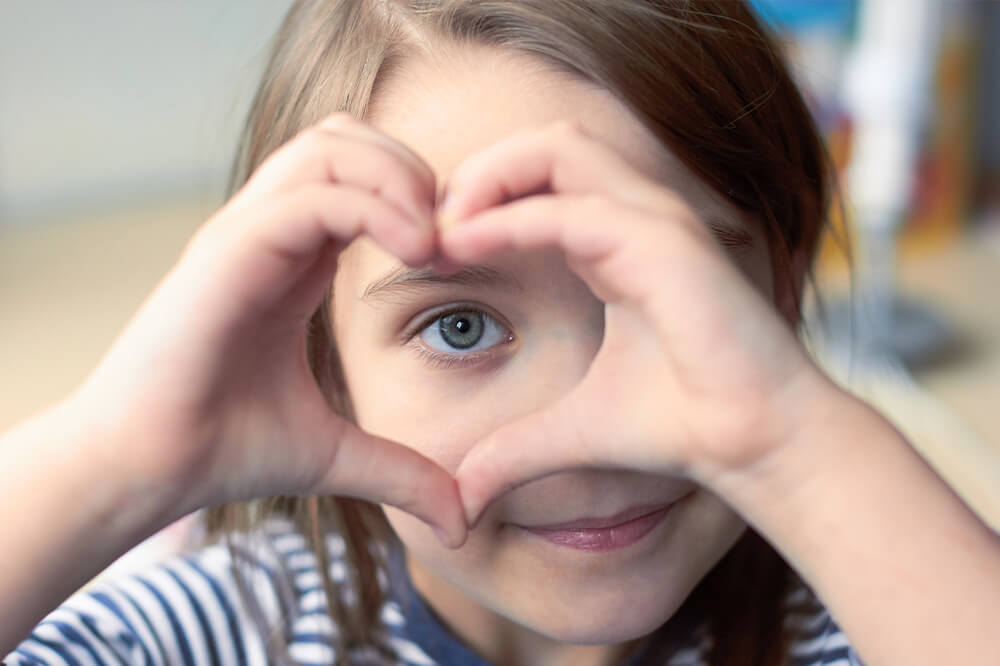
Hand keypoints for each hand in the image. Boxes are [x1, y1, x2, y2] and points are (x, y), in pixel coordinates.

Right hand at [71, 114, 464, 545]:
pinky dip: (373, 207)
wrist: (148, 469)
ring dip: (398, 179)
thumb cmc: (227, 449)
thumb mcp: (338, 455)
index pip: (360, 175)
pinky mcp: (228, 251)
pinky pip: (312, 195)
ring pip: (330, 146)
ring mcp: (247, 233)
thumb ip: (403, 472)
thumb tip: (463, 518)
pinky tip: (413, 254)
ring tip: (431, 244)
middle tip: (450, 238)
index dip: (420, 198)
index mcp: (296, 257)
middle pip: (348, 139)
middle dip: (413, 171)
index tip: (459, 259)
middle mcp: (271, 231)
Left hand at [439, 121, 830, 524]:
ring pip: (556, 147)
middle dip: (477, 171)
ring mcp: (653, 222)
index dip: (478, 202)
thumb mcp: (570, 432)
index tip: (431, 251)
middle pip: (543, 144)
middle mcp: (633, 219)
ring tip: (444, 228)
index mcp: (614, 244)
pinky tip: (464, 245)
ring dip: (487, 177)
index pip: (537, 181)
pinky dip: (508, 218)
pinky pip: (568, 208)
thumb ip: (512, 449)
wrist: (753, 444)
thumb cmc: (678, 425)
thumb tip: (462, 498)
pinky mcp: (663, 243)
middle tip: (431, 227)